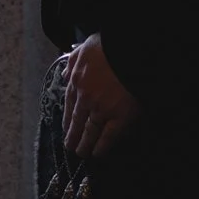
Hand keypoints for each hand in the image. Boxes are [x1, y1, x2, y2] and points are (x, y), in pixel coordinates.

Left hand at [62, 34, 140, 157]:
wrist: (133, 50)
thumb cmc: (111, 45)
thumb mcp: (85, 47)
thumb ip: (74, 61)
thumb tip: (65, 75)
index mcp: (77, 79)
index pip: (69, 104)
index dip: (67, 118)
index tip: (66, 128)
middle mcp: (86, 97)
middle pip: (77, 121)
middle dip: (73, 135)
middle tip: (70, 147)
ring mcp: (102, 109)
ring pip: (90, 131)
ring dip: (84, 144)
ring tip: (82, 154)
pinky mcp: (120, 117)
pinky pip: (108, 136)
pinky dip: (102, 146)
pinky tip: (98, 154)